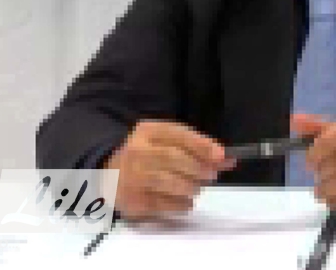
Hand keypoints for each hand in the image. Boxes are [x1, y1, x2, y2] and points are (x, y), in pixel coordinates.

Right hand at [104, 120, 235, 220]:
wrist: (109, 172)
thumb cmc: (148, 154)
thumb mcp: (167, 141)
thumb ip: (196, 147)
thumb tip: (227, 159)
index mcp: (148, 131)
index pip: (178, 135)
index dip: (202, 146)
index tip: (222, 156)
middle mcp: (137, 151)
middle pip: (173, 158)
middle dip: (198, 168)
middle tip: (211, 175)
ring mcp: (131, 176)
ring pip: (169, 183)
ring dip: (191, 187)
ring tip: (195, 188)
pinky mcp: (131, 200)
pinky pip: (163, 205)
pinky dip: (181, 204)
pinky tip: (184, 201)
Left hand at [292, 112, 335, 209]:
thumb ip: (320, 127)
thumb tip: (294, 120)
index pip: (328, 141)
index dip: (314, 154)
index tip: (310, 162)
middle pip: (333, 166)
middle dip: (321, 174)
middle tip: (320, 176)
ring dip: (326, 190)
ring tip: (323, 190)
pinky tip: (334, 199)